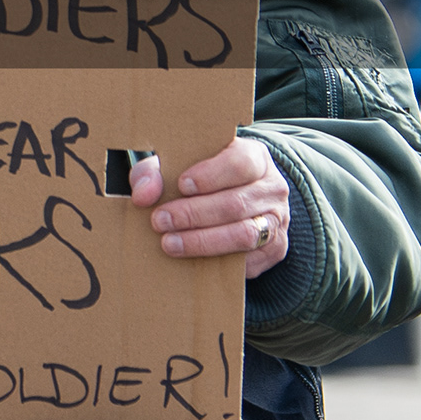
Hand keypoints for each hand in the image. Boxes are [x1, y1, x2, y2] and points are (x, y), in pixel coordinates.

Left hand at [128, 136, 291, 276]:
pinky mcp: (276, 248)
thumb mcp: (178, 166)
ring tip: (170, 244)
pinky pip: (250, 260)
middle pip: (236, 203)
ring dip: (203, 241)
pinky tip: (194, 261)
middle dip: (194, 214)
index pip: (239, 163)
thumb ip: (155, 173)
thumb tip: (143, 195)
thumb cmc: (202, 179)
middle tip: (160, 221)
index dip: (210, 175)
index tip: (181, 185)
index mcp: (254, 157)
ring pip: (244, 234)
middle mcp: (272, 187)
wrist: (237, 203)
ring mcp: (277, 219)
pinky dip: (220, 261)